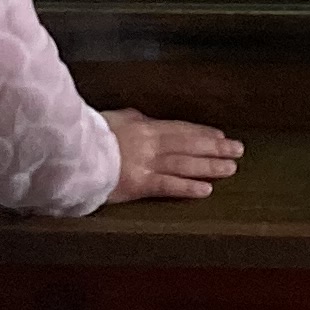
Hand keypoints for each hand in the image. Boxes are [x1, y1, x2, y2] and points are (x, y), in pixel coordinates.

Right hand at [100, 110, 243, 203]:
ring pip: (184, 164)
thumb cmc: (88, 136)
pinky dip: (188, 187)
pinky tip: (205, 190)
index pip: (180, 129)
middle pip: (189, 144)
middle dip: (215, 147)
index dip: (202, 133)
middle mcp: (149, 143)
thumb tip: (145, 119)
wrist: (71, 152)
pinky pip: (168, 186)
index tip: (221, 136)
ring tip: (230, 168)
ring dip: (209, 166)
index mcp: (143, 126)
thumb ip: (133, 121)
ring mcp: (145, 163)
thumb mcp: (113, 120)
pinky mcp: (138, 184)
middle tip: (238, 150)